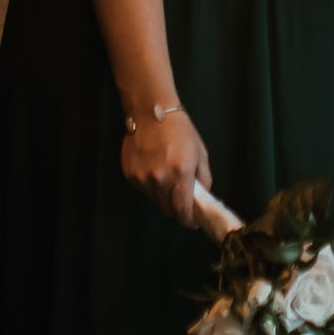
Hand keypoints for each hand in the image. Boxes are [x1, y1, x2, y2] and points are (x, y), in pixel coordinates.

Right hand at [121, 98, 213, 228]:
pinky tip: (154, 168)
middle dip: (177, 208)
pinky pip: (144, 189)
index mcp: (180, 174)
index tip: (193, 221)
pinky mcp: (130, 175)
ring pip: (155, 200)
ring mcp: (143, 178)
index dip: (189, 221)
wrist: (151, 113)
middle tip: (182, 197)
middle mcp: (160, 180)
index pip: (182, 211)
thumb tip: (201, 197)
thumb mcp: (200, 153)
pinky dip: (151, 185)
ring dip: (163, 195)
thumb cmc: (180, 131)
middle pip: (168, 209)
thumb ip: (203, 179)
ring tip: (167, 176)